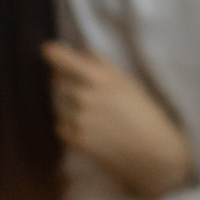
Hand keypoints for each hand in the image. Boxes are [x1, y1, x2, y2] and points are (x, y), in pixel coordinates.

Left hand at [46, 41, 193, 198]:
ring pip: (57, 105)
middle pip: (57, 82)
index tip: (48, 51)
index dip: (52, 52)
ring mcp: (78, 120)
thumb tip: (80, 47)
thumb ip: (100, 63)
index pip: (61, 58)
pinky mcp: (75, 141)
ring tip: (93, 116)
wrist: (151, 153)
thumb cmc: (143, 113)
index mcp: (99, 78)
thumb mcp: (126, 81)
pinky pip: (60, 126)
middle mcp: (84, 97)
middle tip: (86, 93)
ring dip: (68, 107)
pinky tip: (91, 130)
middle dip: (66, 84)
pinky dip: (70, 127)